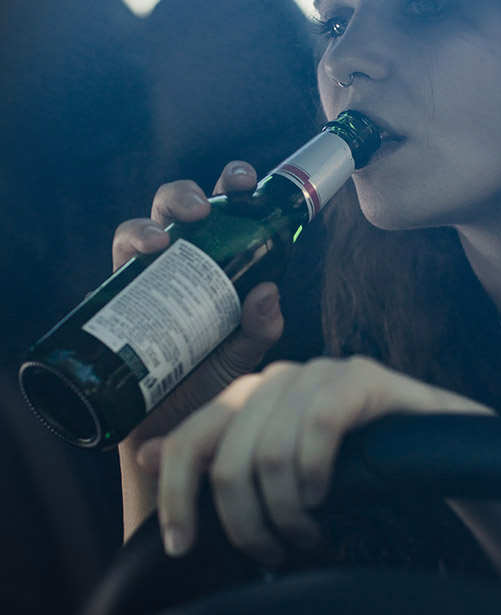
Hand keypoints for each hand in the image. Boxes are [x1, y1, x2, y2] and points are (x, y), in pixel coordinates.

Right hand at [113, 161, 284, 446]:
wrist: (173, 433)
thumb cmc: (212, 387)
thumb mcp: (245, 355)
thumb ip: (261, 327)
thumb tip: (269, 293)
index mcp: (219, 265)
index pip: (227, 214)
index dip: (234, 187)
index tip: (247, 180)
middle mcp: (181, 265)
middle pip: (178, 209)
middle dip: (186, 194)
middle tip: (203, 208)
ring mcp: (147, 280)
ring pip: (141, 228)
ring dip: (153, 220)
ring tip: (168, 237)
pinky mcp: (118, 300)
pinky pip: (117, 262)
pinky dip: (131, 245)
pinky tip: (148, 252)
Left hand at [137, 357, 493, 564]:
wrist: (435, 446)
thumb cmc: (353, 464)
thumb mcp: (281, 469)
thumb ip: (219, 458)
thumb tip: (152, 455)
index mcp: (250, 395)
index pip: (193, 439)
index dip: (178, 497)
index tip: (181, 547)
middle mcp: (279, 376)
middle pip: (228, 461)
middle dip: (245, 523)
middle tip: (272, 552)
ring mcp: (320, 372)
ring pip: (270, 455)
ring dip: (286, 513)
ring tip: (307, 532)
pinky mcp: (362, 377)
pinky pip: (319, 429)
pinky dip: (317, 475)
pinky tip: (327, 496)